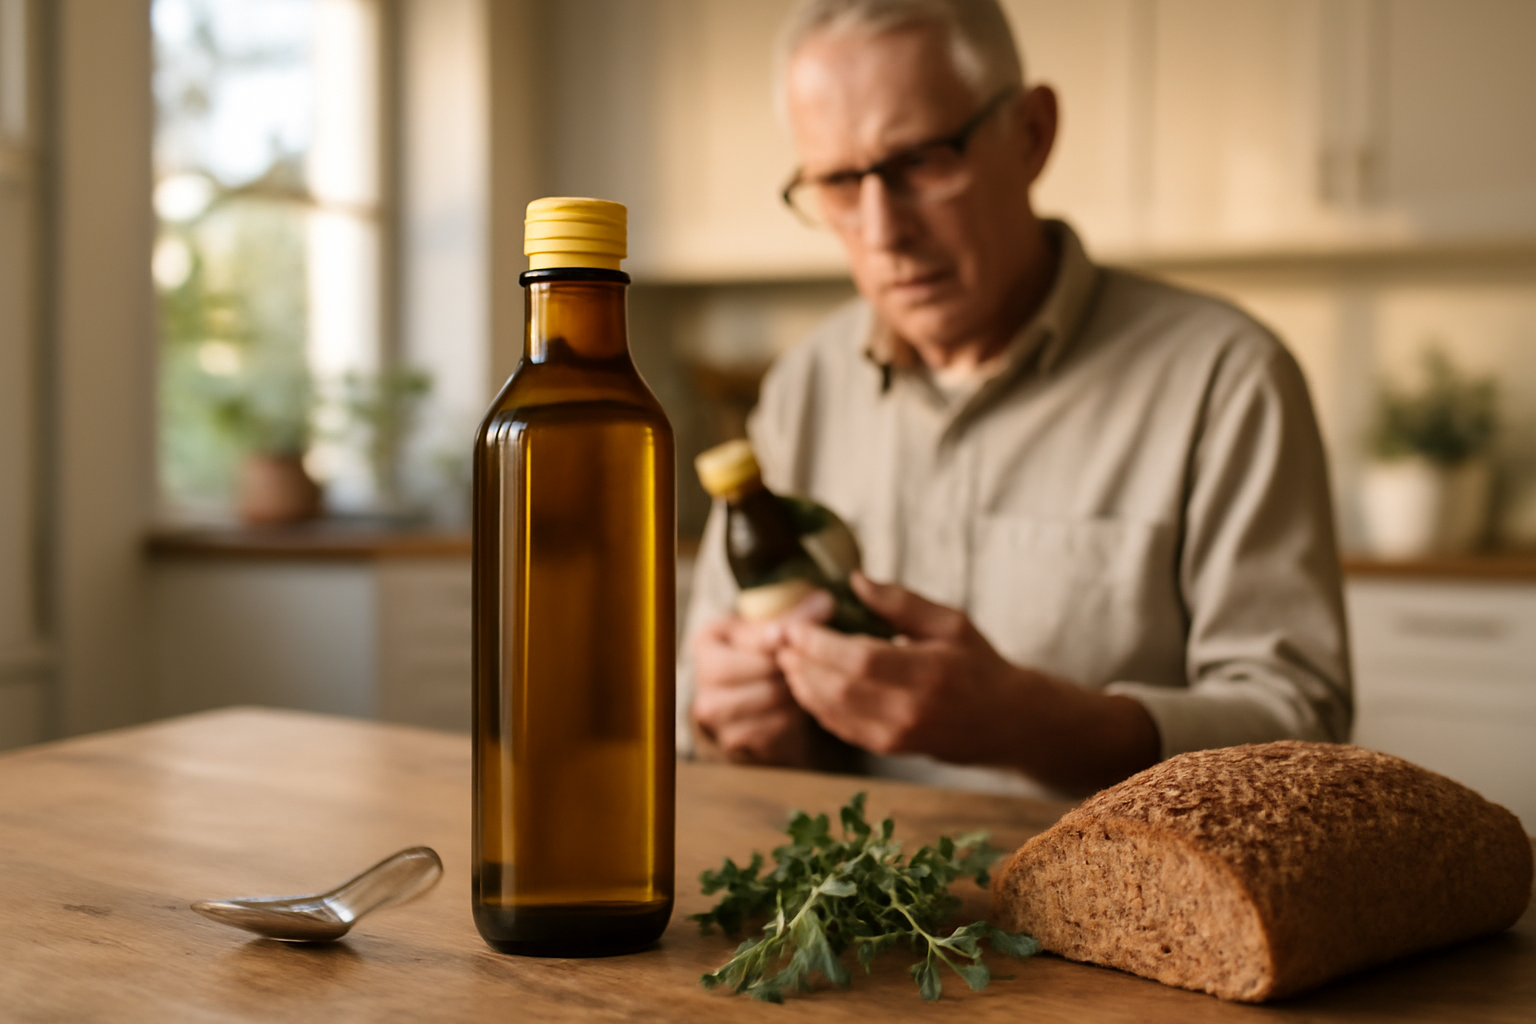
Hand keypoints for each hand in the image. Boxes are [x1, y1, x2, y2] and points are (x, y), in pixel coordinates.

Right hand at [689, 591, 835, 766]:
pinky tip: (797, 703)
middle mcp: (702, 676)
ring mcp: (714, 710)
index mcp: (707, 640)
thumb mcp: (768, 629)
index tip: (789, 636)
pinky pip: (772, 726)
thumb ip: (793, 617)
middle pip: (757, 670)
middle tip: (806, 661)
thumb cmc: (759, 653)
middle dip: (785, 666)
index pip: (747, 639)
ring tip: (803, 680)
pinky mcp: (732, 737)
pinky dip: (791, 715)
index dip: (773, 638)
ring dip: (792, 690)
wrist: (750, 695)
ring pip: (766, 698)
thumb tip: (824, 603)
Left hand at [776, 573, 1159, 793]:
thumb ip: (900, 602)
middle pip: (836, 687)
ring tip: (789, 657)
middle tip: (783, 637)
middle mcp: (909, 709)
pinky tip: (806, 683)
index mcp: (927, 672)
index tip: (797, 624)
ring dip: (801, 683)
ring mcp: (896, 735)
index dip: (819, 644)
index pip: (858, 660)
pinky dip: (815, 704)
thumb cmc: (979, 665)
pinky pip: (839, 727)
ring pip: (831, 711)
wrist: (1007, 722)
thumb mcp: (949, 622)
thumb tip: (855, 580)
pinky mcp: (888, 748)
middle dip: (801, 661)